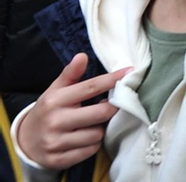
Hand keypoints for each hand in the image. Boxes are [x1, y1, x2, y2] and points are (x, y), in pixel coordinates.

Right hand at [15, 53, 129, 168]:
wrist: (25, 141)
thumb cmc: (48, 111)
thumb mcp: (54, 91)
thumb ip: (70, 74)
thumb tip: (82, 56)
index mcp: (54, 100)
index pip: (91, 87)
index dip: (113, 79)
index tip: (130, 72)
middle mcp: (55, 121)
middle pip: (101, 113)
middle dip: (111, 108)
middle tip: (109, 105)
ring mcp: (56, 142)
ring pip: (97, 134)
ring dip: (100, 128)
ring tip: (92, 124)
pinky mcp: (59, 160)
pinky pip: (90, 151)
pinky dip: (93, 144)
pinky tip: (86, 138)